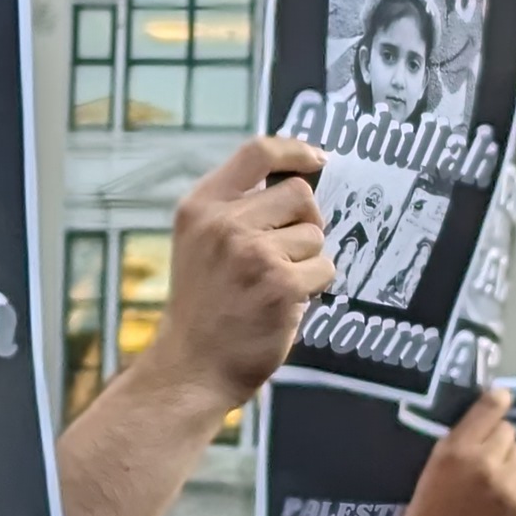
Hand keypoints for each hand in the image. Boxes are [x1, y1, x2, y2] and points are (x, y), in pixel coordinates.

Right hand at [145, 138, 337, 407]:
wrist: (190, 366)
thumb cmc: (203, 306)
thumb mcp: (199, 243)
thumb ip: (235, 210)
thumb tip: (295, 184)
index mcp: (201, 206)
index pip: (257, 152)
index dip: (295, 149)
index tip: (317, 158)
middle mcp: (224, 223)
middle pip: (298, 193)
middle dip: (304, 221)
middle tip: (287, 252)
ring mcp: (252, 253)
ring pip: (314, 234)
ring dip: (306, 259)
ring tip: (274, 285)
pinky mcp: (280, 284)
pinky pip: (324, 268)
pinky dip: (314, 286)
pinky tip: (284, 303)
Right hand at [391, 391, 515, 515]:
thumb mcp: (428, 473)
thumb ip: (459, 447)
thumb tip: (485, 424)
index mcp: (456, 451)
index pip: (491, 407)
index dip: (495, 401)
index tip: (496, 400)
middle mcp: (487, 463)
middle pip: (508, 431)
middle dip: (497, 439)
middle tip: (481, 456)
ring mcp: (509, 488)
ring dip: (507, 463)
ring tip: (486, 485)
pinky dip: (512, 489)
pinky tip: (492, 507)